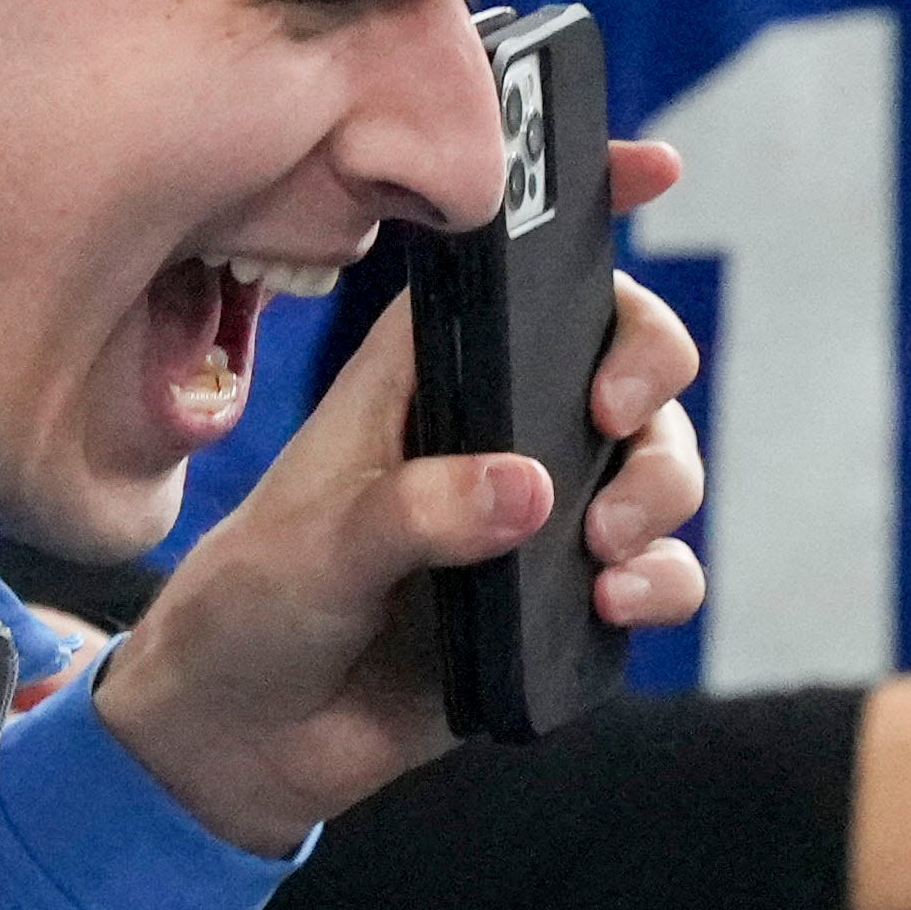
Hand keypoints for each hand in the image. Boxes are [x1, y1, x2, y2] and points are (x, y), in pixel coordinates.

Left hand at [94, 193, 709, 859]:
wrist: (247, 741)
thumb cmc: (255, 608)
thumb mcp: (314, 547)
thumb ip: (414, 514)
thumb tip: (529, 492)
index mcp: (427, 369)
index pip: (517, 263)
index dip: (588, 204)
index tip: (652, 169)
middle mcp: (496, 424)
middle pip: (624, 352)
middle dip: (648, 372)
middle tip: (613, 423)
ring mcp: (539, 510)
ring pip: (660, 460)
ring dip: (663, 489)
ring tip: (605, 549)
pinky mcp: (563, 596)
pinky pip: (655, 569)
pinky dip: (662, 579)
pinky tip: (618, 602)